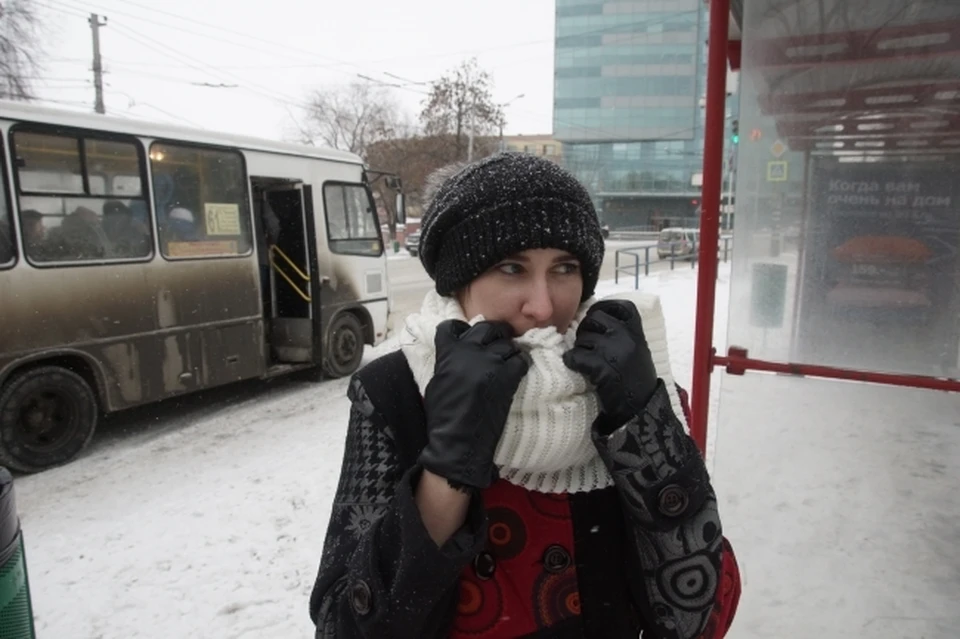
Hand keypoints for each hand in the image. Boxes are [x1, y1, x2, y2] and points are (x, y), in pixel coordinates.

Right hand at [418, 320, 530, 489]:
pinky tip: (516, 373)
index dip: (460, 329)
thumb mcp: (437, 382)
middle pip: (487, 328)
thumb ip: (447, 362)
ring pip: (507, 343)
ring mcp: (491, 362)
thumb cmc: (443, 415)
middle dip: (493, 334)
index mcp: (448, 353)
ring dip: (508, 351)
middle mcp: (470, 351)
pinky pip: (520, 360)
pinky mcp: (508, 376)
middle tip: (496, 343)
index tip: (466, 335)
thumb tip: (454, 355)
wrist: (458, 439)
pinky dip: (520, 364)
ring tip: (507, 362)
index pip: (452, 327)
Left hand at [563, 300, 657, 425]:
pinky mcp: (601, 368)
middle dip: (586, 331)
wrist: (641, 408)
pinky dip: (572, 361)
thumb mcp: (637, 348)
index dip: (601, 309)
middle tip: (587, 346)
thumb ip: (621, 331)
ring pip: (582, 339)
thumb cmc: (635, 378)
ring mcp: (614, 351)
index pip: (616, 306)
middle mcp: (626, 337)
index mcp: (636, 330)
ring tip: (587, 361)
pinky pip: (576, 356)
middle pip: (593, 319)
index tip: (595, 320)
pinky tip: (576, 366)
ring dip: (580, 349)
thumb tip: (592, 316)